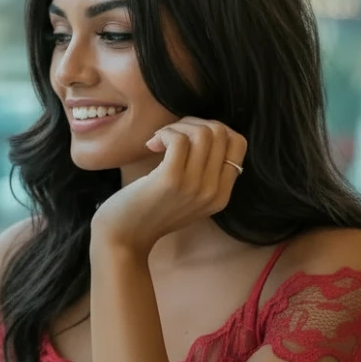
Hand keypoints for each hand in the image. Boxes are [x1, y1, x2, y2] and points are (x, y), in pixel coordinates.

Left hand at [90, 118, 246, 256]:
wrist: (122, 238)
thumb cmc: (149, 211)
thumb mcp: (188, 197)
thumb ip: (205, 174)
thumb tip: (207, 131)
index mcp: (221, 195)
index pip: (238, 144)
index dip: (213, 129)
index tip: (189, 138)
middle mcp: (213, 192)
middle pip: (221, 133)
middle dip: (193, 124)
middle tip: (170, 136)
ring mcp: (194, 186)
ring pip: (203, 132)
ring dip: (178, 127)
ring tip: (160, 140)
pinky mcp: (171, 179)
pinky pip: (179, 139)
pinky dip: (165, 133)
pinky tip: (152, 145)